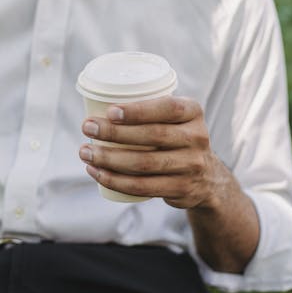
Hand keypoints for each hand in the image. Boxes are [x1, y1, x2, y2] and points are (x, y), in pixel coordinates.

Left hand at [79, 96, 221, 210]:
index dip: (138, 110)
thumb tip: (96, 102)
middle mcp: (197, 137)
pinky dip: (115, 181)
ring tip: (85, 152)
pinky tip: (97, 173)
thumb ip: (149, 109)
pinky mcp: (181, 189)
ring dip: (109, 159)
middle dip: (114, 133)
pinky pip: (143, 187)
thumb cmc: (174, 138)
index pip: (167, 108)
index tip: (109, 111)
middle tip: (87, 127)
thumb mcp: (174, 118)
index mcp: (193, 112)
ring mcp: (191, 165)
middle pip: (152, 135)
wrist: (206, 178)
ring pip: (144, 164)